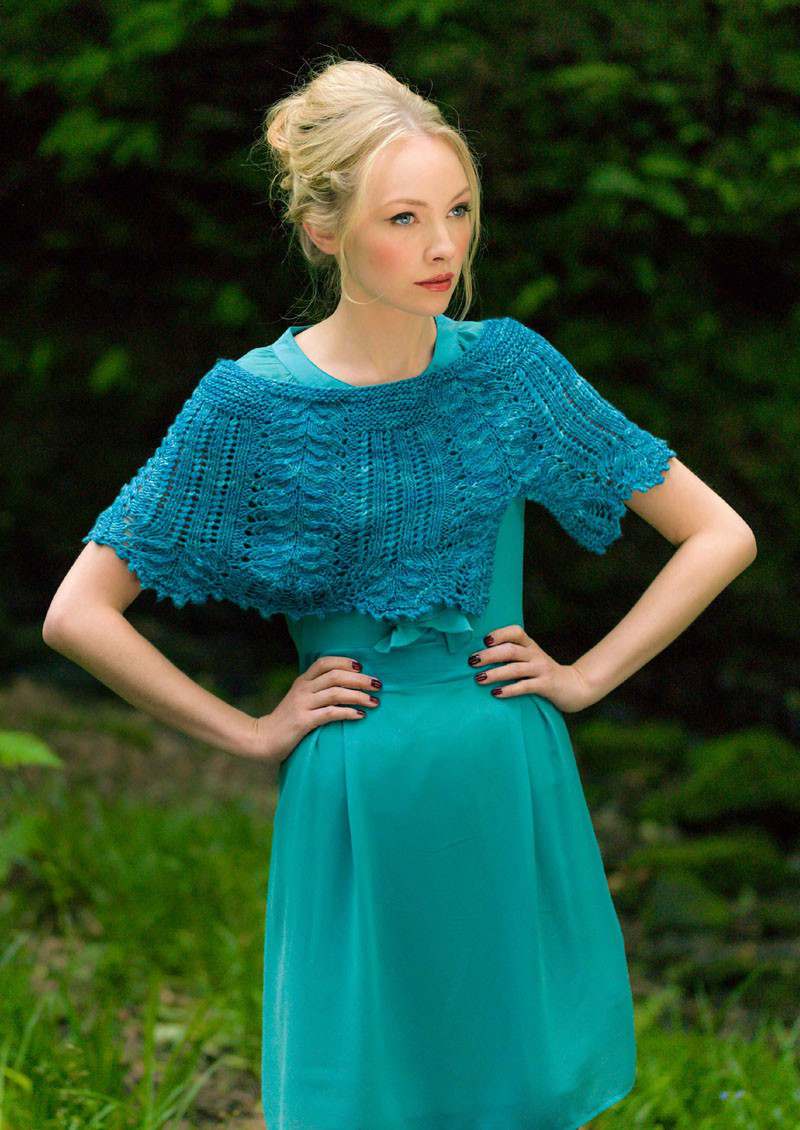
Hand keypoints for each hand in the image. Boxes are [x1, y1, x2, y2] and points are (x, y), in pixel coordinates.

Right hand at [245, 654, 382, 765]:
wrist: (263, 738)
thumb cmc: (286, 720)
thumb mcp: (300, 699)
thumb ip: (316, 691)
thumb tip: (346, 686)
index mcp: (302, 681)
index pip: (324, 662)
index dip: (344, 661)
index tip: (361, 667)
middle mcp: (303, 689)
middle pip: (336, 676)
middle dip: (360, 679)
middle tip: (378, 685)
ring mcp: (302, 704)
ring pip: (336, 693)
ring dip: (358, 696)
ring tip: (374, 701)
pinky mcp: (304, 721)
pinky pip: (331, 713)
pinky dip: (348, 713)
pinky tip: (360, 715)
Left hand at [467, 623, 598, 713]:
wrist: (575, 686)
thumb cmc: (544, 673)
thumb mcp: (531, 659)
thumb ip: (513, 655)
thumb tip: (481, 657)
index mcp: (530, 645)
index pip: (516, 631)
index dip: (500, 633)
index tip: (484, 640)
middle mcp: (535, 654)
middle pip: (510, 650)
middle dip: (489, 655)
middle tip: (472, 661)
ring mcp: (541, 669)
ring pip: (515, 668)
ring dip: (495, 673)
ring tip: (478, 678)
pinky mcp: (546, 685)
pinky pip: (525, 686)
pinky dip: (509, 690)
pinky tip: (496, 693)